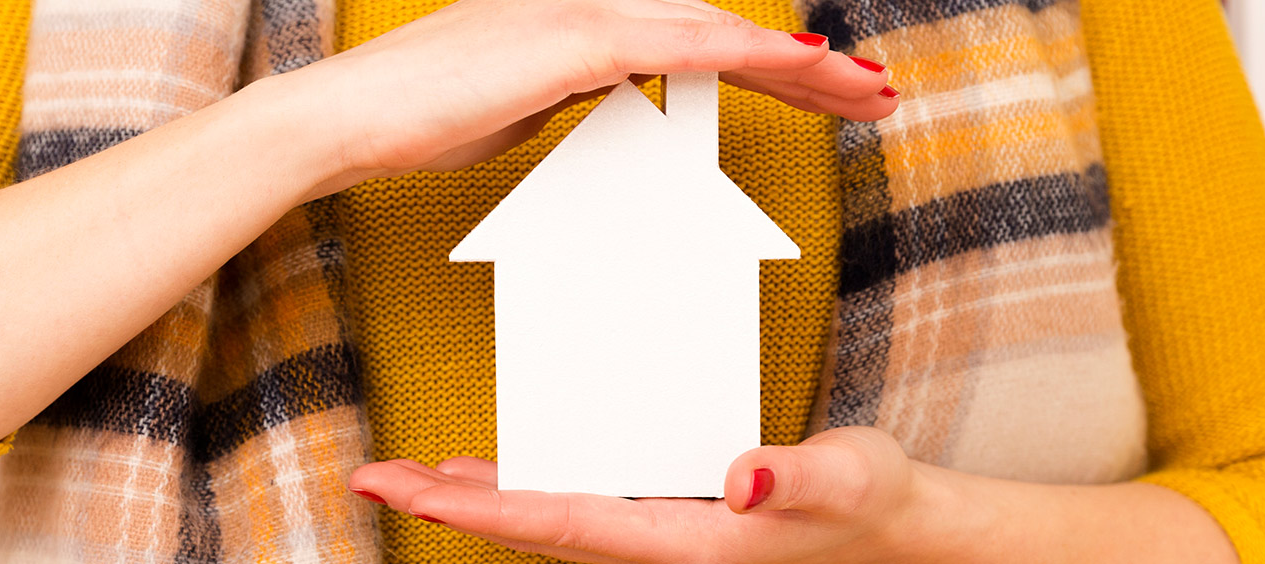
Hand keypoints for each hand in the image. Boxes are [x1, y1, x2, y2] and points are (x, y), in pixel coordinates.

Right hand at [243, 0, 898, 201]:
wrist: (346, 116)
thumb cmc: (415, 118)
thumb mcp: (514, 110)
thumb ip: (571, 100)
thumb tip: (618, 111)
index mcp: (580, 15)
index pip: (693, 36)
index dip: (765, 62)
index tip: (822, 90)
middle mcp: (590, 0)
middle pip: (720, 27)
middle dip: (804, 66)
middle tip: (871, 93)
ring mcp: (584, 12)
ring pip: (718, 29)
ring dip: (801, 64)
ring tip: (867, 92)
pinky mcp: (575, 38)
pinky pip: (686, 43)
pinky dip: (750, 54)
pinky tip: (805, 67)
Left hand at [347, 427, 961, 563]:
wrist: (895, 531)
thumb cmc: (870, 502)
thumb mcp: (845, 478)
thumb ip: (795, 478)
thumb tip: (744, 478)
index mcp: (680, 544)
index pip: (559, 524)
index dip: (479, 510)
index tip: (411, 490)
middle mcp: (652, 550)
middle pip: (528, 529)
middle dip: (447, 506)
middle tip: (369, 477)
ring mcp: (653, 538)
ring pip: (542, 522)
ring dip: (473, 502)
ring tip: (408, 478)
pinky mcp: (660, 522)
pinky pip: (572, 510)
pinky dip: (521, 492)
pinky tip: (491, 476)